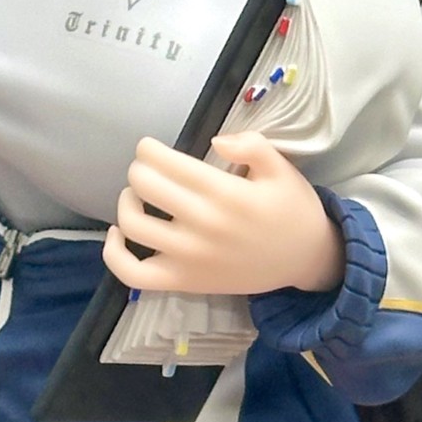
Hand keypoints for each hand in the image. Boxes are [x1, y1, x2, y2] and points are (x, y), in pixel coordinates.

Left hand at [103, 132, 345, 297]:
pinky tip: (118, 233)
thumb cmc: (292, 209)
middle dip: (139, 169)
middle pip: (145, 187)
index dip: (148, 149)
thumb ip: (251, 145)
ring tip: (137, 194)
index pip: (166, 163)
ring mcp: (190, 257)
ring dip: (127, 202)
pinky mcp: (184, 281)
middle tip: (148, 167)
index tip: (149, 147)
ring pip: (134, 225)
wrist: (306, 260)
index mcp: (225, 193)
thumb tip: (216, 140)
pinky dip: (115, 255)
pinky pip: (134, 274)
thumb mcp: (281, 168)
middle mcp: (202, 225)